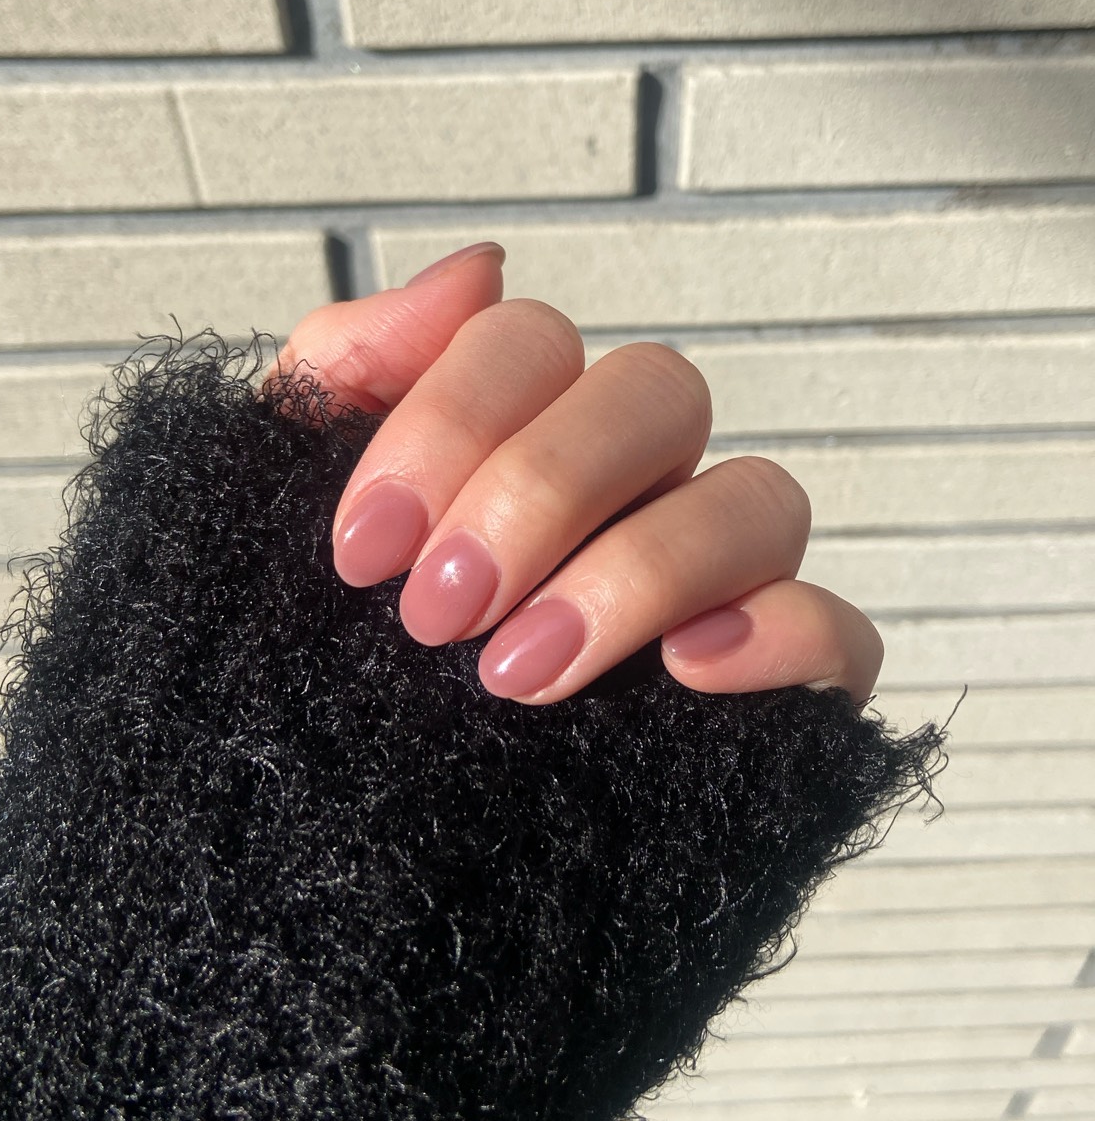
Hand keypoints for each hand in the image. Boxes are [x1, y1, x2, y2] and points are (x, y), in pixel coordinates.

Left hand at [272, 242, 882, 705]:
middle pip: (658, 394)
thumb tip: (476, 272)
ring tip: (522, 673)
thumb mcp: (287, 509)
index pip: (532, 343)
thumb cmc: (316, 663)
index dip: (451, 421)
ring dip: (639, 570)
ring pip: (760, 499)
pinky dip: (780, 636)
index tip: (363, 551)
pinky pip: (837, 632)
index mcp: (526, 432)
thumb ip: (351, 373)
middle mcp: (634, 489)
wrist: (342, 851)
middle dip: (541, 490)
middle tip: (437, 616)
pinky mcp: (771, 688)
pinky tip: (687, 673)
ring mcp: (712, 583)